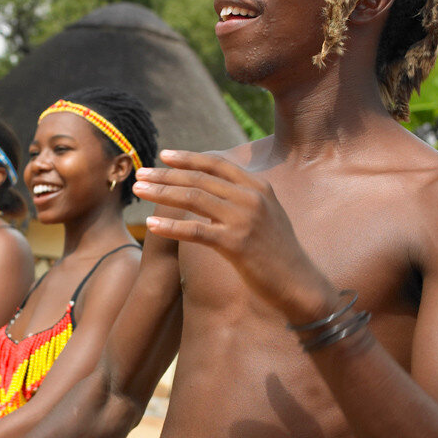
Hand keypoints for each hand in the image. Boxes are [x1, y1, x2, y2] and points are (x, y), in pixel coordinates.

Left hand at [133, 149, 334, 320]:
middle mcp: (252, 197)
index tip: (163, 155)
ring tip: (139, 190)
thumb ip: (241, 198)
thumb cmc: (277, 251)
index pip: (216, 163)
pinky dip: (170, 227)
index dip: (187, 158)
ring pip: (193, 199)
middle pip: (199, 179)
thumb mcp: (264, 215)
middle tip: (139, 173)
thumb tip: (211, 189)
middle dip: (165, 175)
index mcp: (258, 186)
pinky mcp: (236, 243)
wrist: (298, 282)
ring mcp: (244, 219)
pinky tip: (149, 225)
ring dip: (161, 193)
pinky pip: (195, 231)